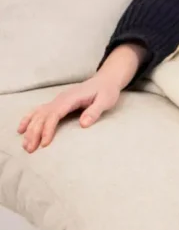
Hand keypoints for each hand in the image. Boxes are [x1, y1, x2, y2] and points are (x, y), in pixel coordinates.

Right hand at [17, 43, 144, 152]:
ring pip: (38, 114)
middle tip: (30, 149)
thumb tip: (83, 124)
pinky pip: (39, 111)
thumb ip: (95, 111)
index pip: (55, 114)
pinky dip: (28, 119)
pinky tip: (21, 129)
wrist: (105, 80)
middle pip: (43, 116)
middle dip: (34, 132)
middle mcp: (61, 98)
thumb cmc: (106, 91)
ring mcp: (57, 100)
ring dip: (30, 129)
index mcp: (71, 98)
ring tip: (25, 145)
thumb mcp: (106, 100)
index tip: (45, 143)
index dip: (48, 129)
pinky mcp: (57, 103)